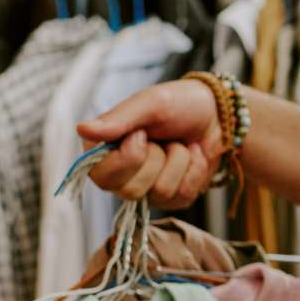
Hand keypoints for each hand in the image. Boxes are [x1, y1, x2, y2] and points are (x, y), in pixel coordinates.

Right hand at [74, 81, 224, 209]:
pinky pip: (182, 196)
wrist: (218, 114)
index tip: (142, 135)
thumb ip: (118, 119)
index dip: (125, 159)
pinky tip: (193, 155)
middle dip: (156, 160)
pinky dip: (194, 170)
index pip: (100, 175)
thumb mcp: (150, 103)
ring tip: (179, 143)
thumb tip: (81, 129)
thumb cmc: (180, 103)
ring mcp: (148, 188)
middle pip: (128, 191)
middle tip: (161, 138)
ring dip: (178, 161)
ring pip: (159, 193)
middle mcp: (122, 173)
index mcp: (106, 149)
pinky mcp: (173, 197)